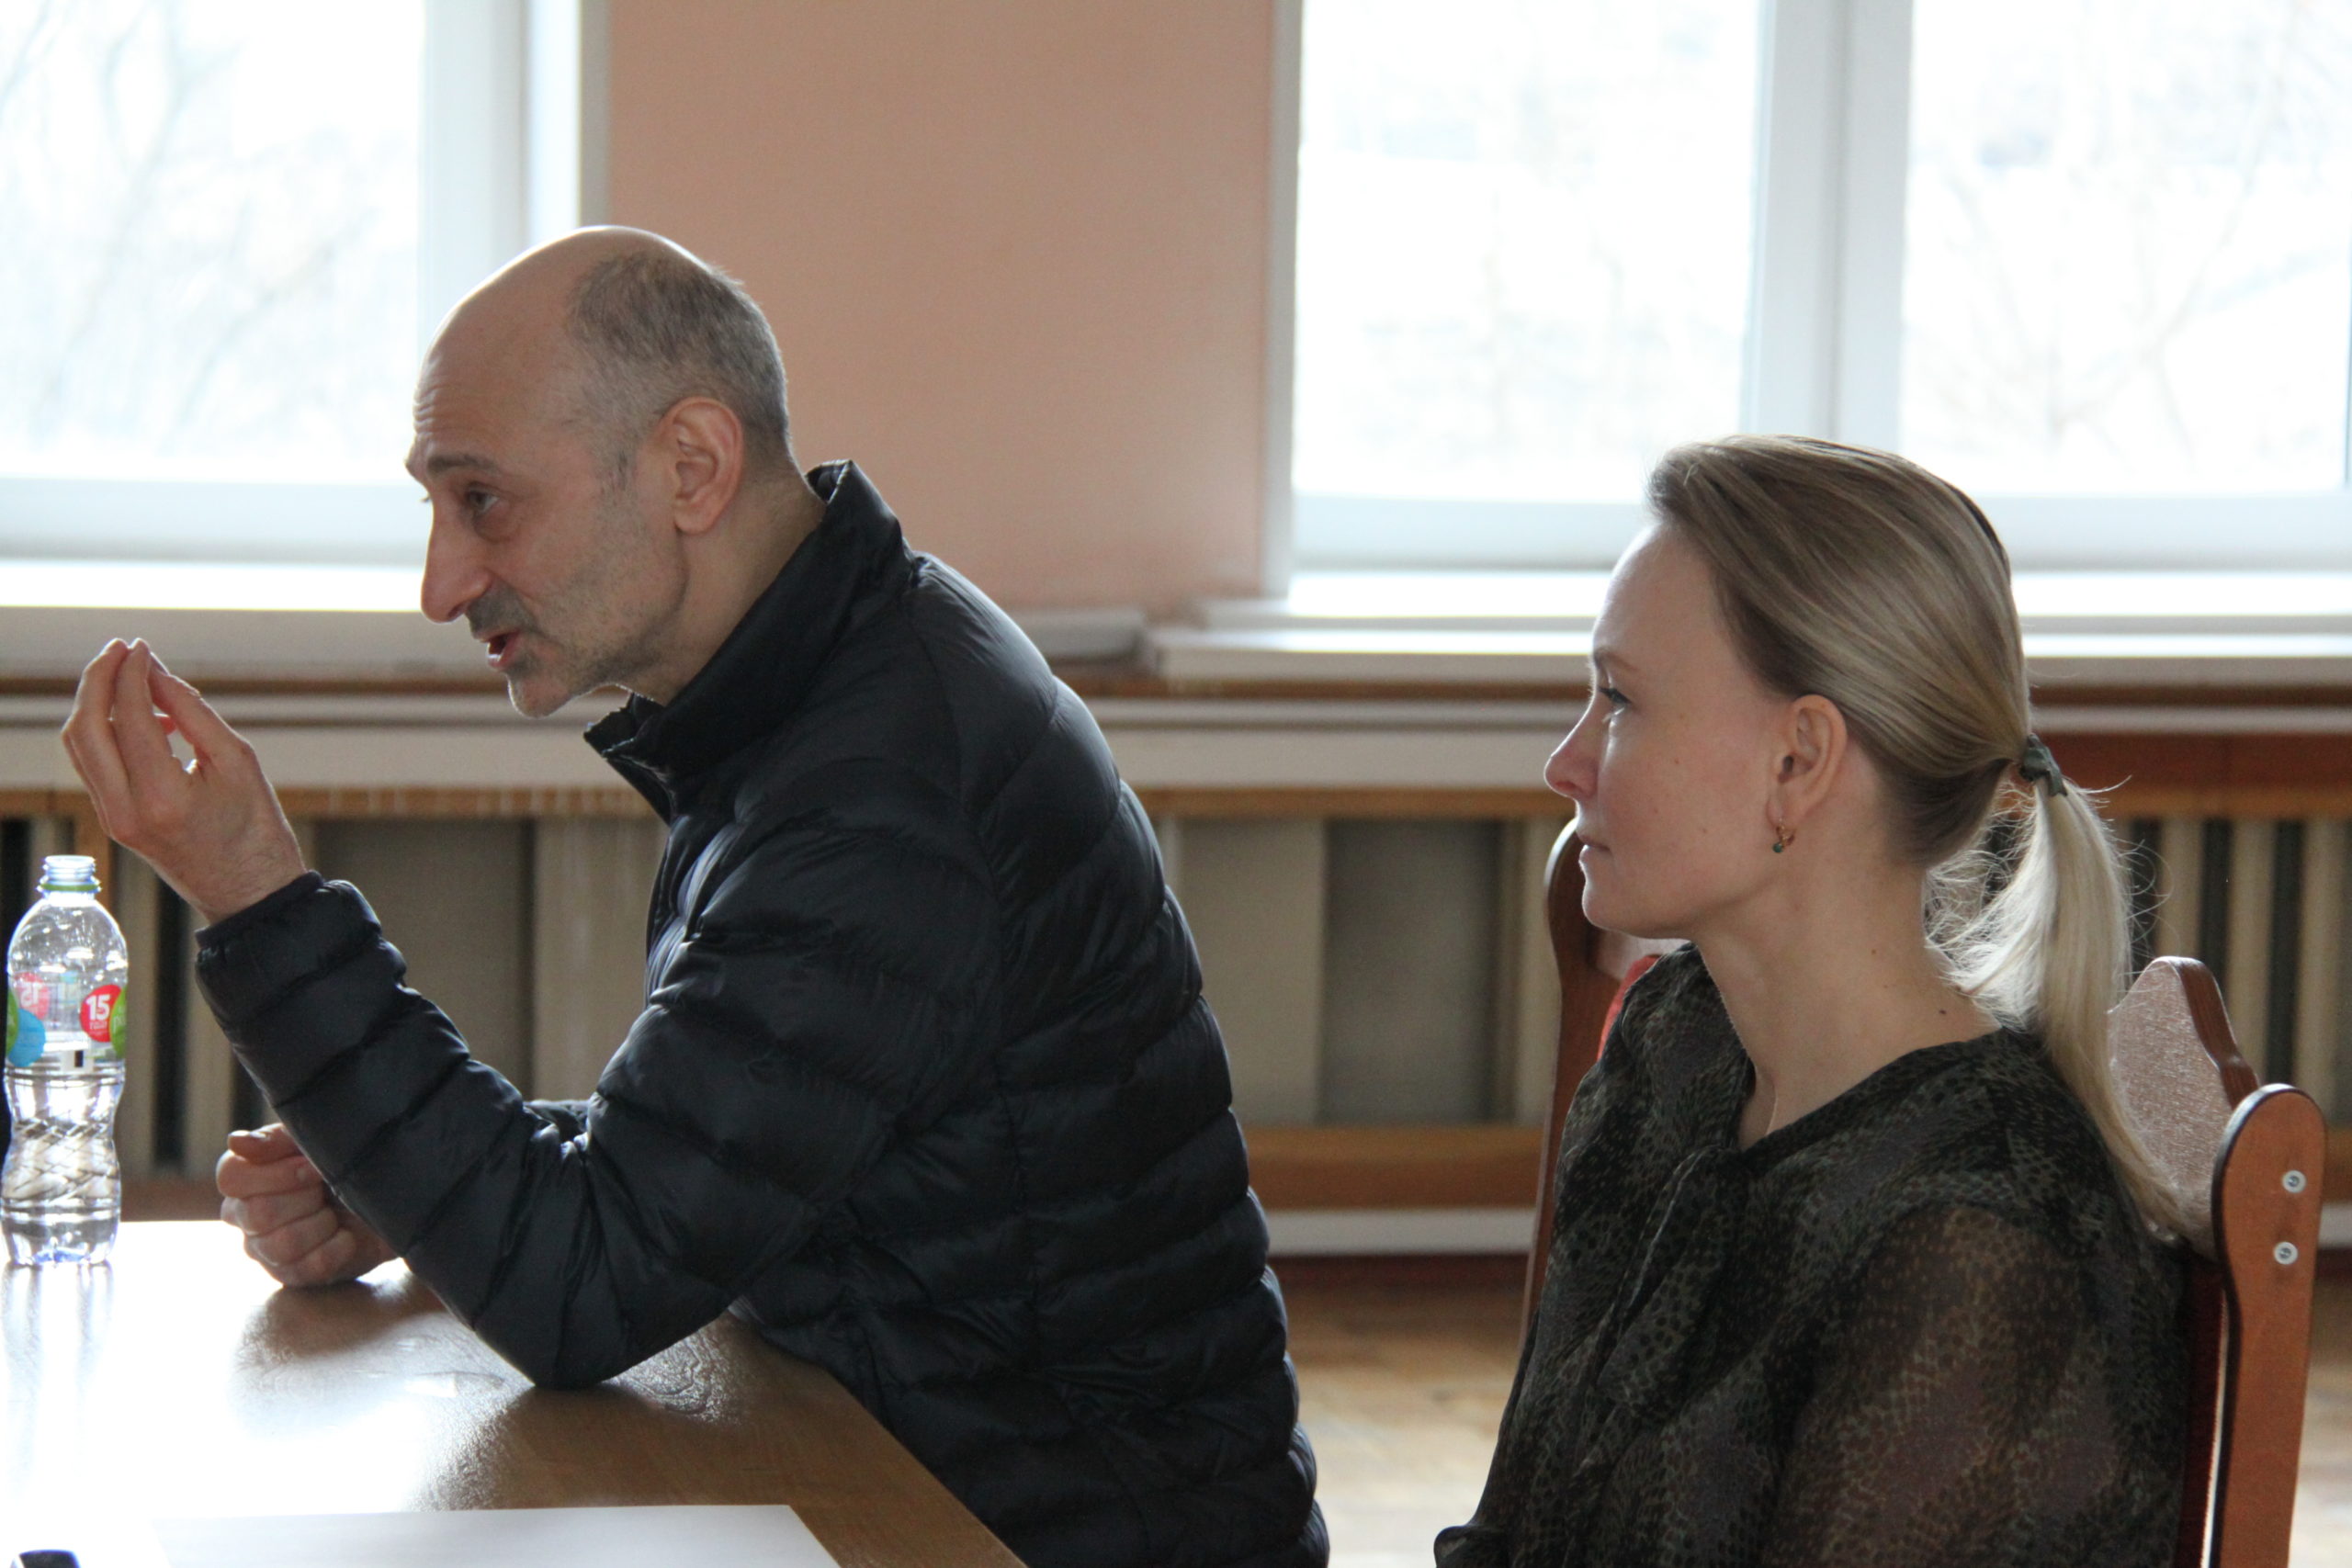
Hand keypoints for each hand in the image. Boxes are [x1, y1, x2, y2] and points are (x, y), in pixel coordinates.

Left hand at [60, 639, 307, 923]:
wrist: (249, 893)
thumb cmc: (256, 829)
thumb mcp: (238, 762)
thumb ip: (192, 713)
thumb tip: (155, 672)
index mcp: (163, 797)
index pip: (129, 717)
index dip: (132, 674)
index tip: (143, 647)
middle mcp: (126, 810)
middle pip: (86, 728)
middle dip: (97, 680)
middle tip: (121, 649)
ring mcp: (113, 819)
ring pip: (80, 745)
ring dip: (95, 702)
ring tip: (128, 675)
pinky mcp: (113, 821)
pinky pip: (93, 763)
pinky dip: (104, 729)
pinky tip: (138, 716)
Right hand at [216, 1124, 395, 1286]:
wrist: (388, 1197)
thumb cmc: (343, 1163)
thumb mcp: (314, 1142)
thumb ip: (276, 1140)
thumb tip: (237, 1141)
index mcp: (244, 1178)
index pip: (232, 1177)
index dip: (277, 1173)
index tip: (313, 1166)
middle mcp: (244, 1216)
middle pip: (259, 1212)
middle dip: (307, 1197)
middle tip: (328, 1187)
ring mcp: (265, 1249)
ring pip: (283, 1243)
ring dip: (323, 1223)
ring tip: (337, 1212)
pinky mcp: (293, 1275)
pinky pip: (312, 1266)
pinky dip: (340, 1246)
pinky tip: (347, 1235)